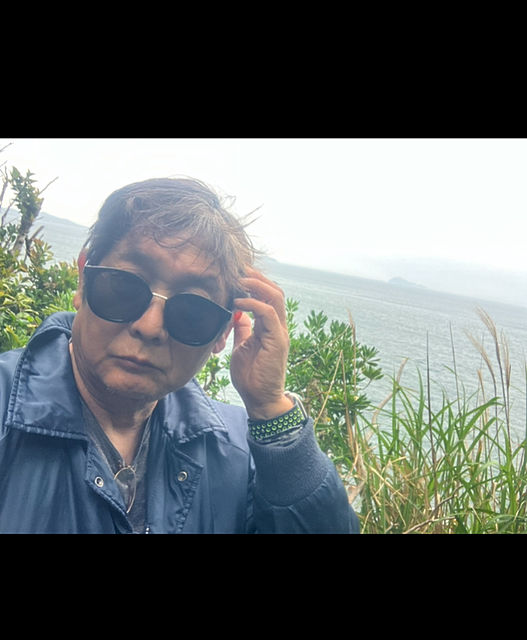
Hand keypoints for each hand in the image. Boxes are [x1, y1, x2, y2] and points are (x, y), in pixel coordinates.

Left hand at [229, 268, 293, 419]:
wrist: (261, 400)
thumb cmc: (251, 377)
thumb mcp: (243, 347)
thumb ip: (244, 331)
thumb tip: (237, 316)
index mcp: (271, 327)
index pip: (268, 297)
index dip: (256, 283)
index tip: (239, 273)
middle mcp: (278, 327)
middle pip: (275, 292)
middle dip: (258, 278)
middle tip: (240, 268)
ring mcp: (279, 333)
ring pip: (275, 298)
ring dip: (257, 285)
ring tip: (240, 279)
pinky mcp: (277, 340)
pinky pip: (268, 314)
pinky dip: (253, 304)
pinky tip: (238, 303)